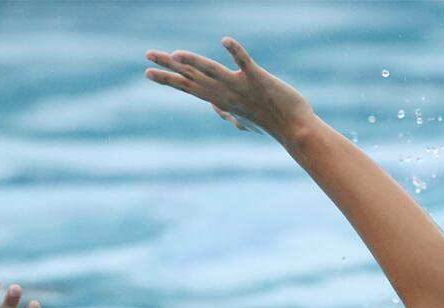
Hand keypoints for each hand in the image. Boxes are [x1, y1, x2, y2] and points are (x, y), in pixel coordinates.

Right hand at [144, 37, 313, 146]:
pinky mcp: (259, 80)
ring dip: (193, 62)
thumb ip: (227, 113)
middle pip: (192, 78)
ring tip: (175, 53)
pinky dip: (236, 52)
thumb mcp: (244, 120)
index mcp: (222, 101)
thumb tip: (216, 108)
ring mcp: (241, 87)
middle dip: (169, 67)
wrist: (296, 131)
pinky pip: (245, 64)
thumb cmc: (272, 124)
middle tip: (148, 55)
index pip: (189, 88)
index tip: (148, 72)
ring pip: (211, 72)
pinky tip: (226, 40)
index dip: (169, 79)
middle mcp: (227, 94)